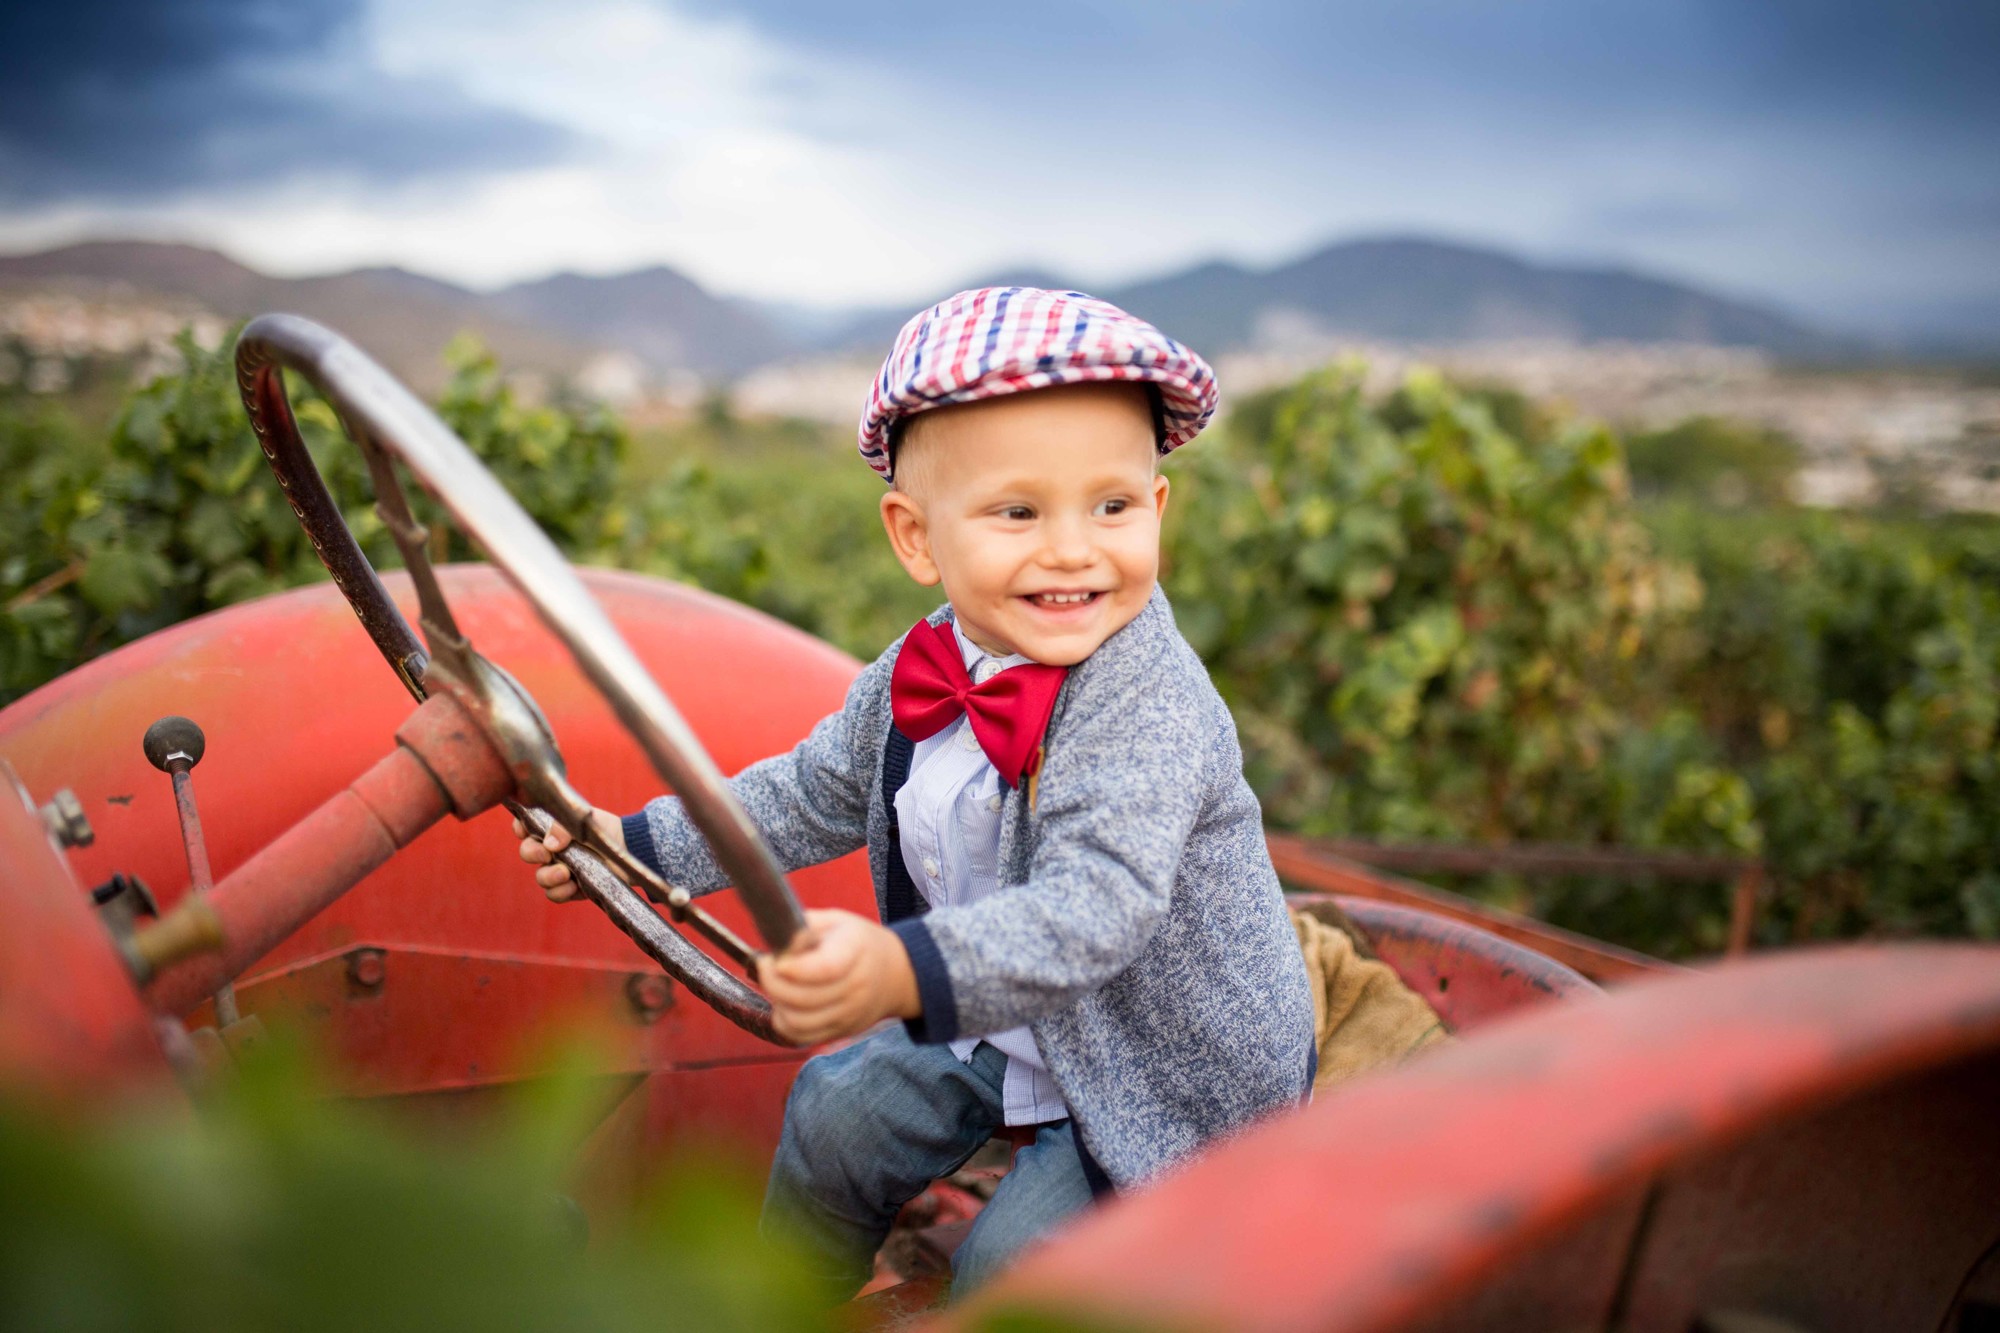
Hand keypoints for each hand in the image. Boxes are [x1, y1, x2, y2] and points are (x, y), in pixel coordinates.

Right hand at [513, 808, 626, 902]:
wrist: (629, 847)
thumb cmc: (604, 829)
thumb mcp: (584, 821)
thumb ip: (563, 828)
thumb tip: (549, 845)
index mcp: (550, 829)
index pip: (524, 826)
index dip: (520, 828)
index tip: (525, 830)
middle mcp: (550, 850)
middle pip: (527, 853)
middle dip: (531, 853)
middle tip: (546, 854)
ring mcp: (559, 869)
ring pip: (540, 877)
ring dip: (549, 876)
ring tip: (565, 873)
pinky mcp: (570, 888)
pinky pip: (554, 894)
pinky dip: (560, 891)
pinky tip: (572, 885)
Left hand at [756, 909, 920, 1045]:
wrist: (896, 974)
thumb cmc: (859, 943)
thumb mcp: (837, 921)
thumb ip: (806, 926)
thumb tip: (777, 943)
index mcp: (856, 950)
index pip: (826, 968)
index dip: (794, 968)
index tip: (774, 959)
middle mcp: (856, 987)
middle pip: (804, 998)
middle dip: (773, 982)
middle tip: (766, 965)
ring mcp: (849, 1014)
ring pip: (798, 1020)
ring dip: (776, 1002)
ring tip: (775, 984)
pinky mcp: (840, 1031)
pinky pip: (801, 1036)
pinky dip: (783, 1022)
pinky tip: (783, 1004)